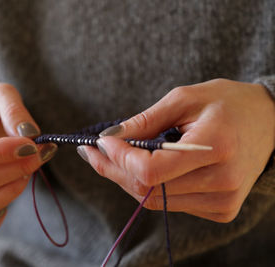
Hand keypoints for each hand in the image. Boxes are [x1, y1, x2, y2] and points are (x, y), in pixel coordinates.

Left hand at [78, 79, 274, 221]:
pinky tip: (143, 168)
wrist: (270, 123)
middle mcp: (222, 182)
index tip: (101, 141)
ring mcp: (223, 201)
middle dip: (113, 170)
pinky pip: (171, 204)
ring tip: (110, 158)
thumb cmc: (228, 103)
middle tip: (91, 153)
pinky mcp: (221, 210)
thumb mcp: (185, 98)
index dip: (119, 158)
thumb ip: (146, 120)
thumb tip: (110, 136)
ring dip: (127, 179)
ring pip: (155, 200)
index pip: (151, 170)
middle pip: (147, 189)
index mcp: (217, 147)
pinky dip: (150, 187)